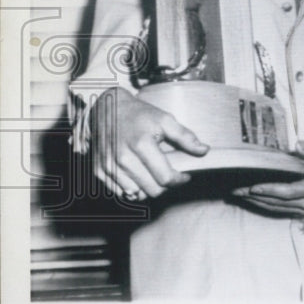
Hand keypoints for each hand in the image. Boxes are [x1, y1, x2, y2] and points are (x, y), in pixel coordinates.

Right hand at [91, 86, 208, 200]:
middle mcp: (122, 158)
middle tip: (169, 174)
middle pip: (152, 190)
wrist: (108, 108)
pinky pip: (121, 193)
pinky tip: (138, 175)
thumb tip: (204, 151)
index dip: (179, 180)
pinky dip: (132, 189)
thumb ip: (185, 136)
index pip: (165, 177)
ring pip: (137, 195)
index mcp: (141, 144)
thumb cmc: (140, 115)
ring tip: (153, 174)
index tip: (184, 175)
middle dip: (165, 185)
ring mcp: (108, 166)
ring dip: (148, 188)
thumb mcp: (165, 119)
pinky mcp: (99, 171)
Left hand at [232, 141, 303, 217]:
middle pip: (277, 202)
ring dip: (256, 203)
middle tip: (235, 191)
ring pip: (275, 208)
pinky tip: (250, 200)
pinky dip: (263, 205)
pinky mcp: (301, 211)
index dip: (270, 190)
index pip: (288, 192)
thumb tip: (298, 144)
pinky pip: (279, 210)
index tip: (253, 187)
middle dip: (255, 197)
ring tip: (237, 195)